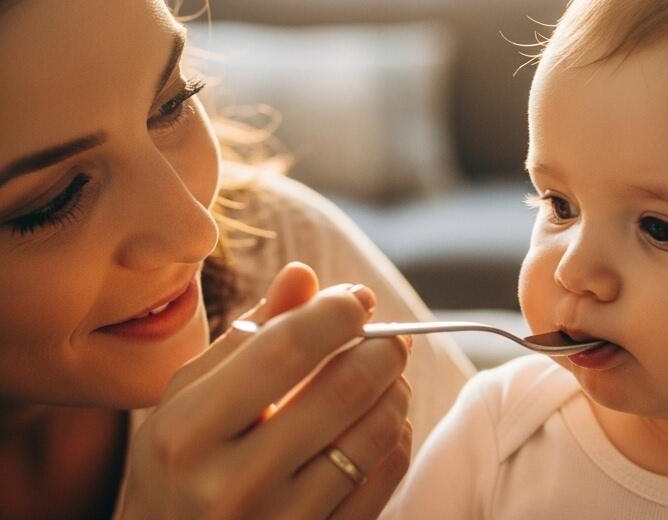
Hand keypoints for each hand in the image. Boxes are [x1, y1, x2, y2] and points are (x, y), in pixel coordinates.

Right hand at [119, 263, 413, 519]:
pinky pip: (384, 479)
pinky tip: (382, 426)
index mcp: (187, 433)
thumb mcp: (187, 403)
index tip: (358, 299)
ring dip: (394, 392)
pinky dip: (395, 439)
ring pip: (375, 435)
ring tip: (387, 379)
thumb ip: (245, 338)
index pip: (286, 348)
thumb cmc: (180, 469)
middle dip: (381, 349)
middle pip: (343, 388)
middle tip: (388, 338)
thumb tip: (303, 275)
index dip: (336, 313)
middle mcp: (230, 483)